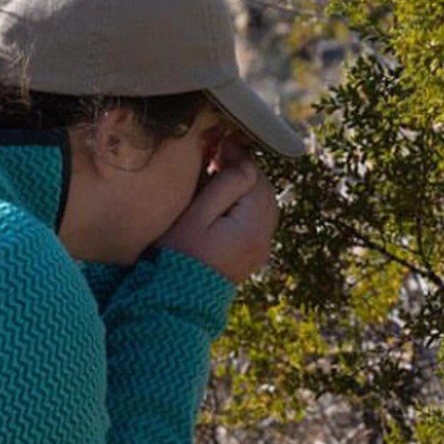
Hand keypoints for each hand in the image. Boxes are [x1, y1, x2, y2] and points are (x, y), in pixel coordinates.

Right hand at [159, 140, 278, 283]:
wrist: (179, 299)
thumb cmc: (180, 255)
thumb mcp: (197, 216)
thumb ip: (224, 185)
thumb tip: (242, 161)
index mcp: (253, 226)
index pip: (255, 178)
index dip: (238, 157)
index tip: (219, 144)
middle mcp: (264, 238)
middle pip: (264, 190)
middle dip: (244, 170)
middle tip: (218, 155)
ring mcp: (261, 248)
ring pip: (263, 203)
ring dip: (246, 186)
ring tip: (220, 174)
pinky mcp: (253, 254)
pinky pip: (258, 219)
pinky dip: (246, 203)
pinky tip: (225, 199)